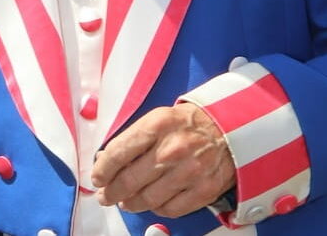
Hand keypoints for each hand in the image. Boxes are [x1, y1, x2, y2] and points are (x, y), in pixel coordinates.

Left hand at [91, 104, 234, 217]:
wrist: (229, 128)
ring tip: (124, 201)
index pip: (119, 152)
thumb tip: (106, 160)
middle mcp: (172, 149)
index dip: (102, 169)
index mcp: (158, 125)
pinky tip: (150, 202)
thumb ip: (134, 138)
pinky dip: (155, 208)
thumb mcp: (158, 117)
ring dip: (130, 203)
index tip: (97, 177)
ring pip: (147, 199)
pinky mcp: (203, 190)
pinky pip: (170, 209)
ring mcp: (189, 172)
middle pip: (129, 180)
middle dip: (111, 192)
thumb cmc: (188, 123)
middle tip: (105, 195)